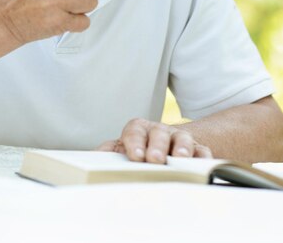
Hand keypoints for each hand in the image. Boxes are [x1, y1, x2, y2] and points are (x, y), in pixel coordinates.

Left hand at [97, 118, 211, 162]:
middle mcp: (160, 131)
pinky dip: (203, 157)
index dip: (135, 142)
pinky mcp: (197, 150)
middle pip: (159, 133)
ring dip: (182, 149)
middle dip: (157, 146)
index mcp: (139, 130)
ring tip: (180, 160)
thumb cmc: (138, 152)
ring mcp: (179, 140)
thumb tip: (92, 158)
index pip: (135, 130)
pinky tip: (202, 165)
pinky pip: (203, 151)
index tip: (135, 156)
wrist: (162, 149)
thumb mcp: (121, 150)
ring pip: (183, 139)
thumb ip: (107, 153)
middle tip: (155, 159)